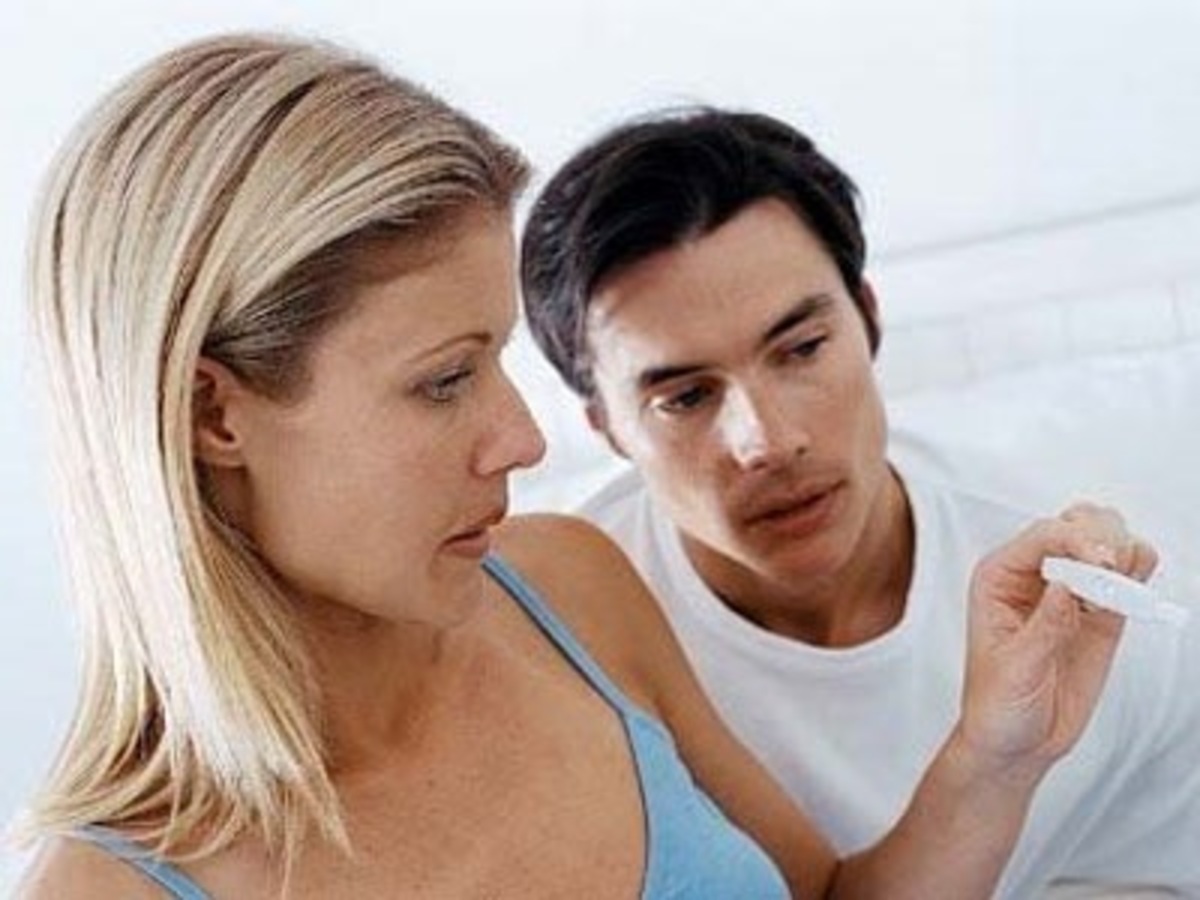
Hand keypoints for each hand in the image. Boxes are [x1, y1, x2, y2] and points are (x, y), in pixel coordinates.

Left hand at [957, 502, 1157, 782]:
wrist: (1015, 741)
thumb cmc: (997, 704)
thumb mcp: (1015, 669)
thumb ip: (1044, 627)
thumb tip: (1065, 586)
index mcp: (999, 577)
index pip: (1044, 536)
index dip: (1077, 538)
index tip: (1104, 561)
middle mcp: (1033, 575)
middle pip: (1076, 524)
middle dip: (1102, 536)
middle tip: (1114, 571)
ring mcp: (1070, 591)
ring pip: (1105, 541)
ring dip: (1124, 550)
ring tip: (1123, 586)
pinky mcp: (1100, 613)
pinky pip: (1126, 577)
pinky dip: (1139, 573)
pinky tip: (1135, 590)